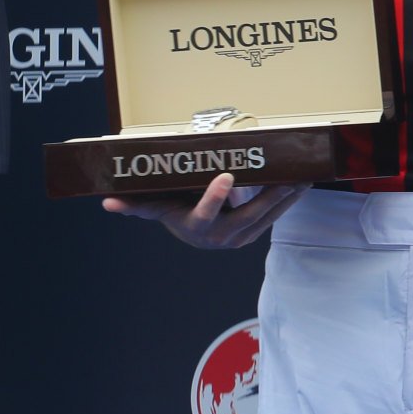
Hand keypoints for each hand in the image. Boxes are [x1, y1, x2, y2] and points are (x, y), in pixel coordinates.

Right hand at [102, 173, 306, 248]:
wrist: (192, 235)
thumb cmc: (173, 212)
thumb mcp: (155, 208)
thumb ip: (135, 205)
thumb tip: (107, 202)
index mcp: (195, 226)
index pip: (204, 213)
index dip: (214, 197)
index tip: (225, 176)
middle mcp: (219, 236)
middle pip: (248, 216)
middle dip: (270, 196)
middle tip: (287, 177)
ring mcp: (239, 237)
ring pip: (267, 216)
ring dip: (287, 198)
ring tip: (305, 178)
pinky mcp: (253, 233)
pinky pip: (274, 217)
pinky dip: (289, 201)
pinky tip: (305, 186)